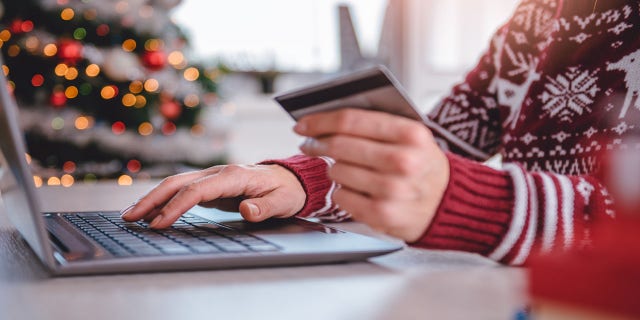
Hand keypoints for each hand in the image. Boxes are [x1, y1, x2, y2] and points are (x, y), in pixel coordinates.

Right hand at [120, 164, 305, 227]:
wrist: (291, 179)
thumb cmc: (287, 191)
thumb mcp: (283, 202)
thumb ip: (265, 207)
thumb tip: (247, 209)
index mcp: (234, 176)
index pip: (197, 190)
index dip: (176, 206)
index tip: (159, 223)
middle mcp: (219, 173)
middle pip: (178, 183)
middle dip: (152, 199)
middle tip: (129, 217)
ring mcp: (213, 177)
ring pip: (176, 184)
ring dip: (153, 198)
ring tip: (131, 215)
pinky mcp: (211, 185)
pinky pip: (183, 191)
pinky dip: (164, 200)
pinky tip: (152, 212)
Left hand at [295, 108, 448, 241]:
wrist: (449, 203)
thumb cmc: (422, 165)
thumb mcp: (413, 137)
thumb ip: (377, 124)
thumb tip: (328, 118)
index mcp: (411, 134)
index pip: (351, 121)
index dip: (320, 121)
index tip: (303, 124)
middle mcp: (403, 161)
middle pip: (339, 146)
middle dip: (317, 144)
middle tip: (310, 145)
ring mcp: (393, 190)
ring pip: (337, 171)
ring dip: (334, 169)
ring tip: (344, 169)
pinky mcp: (383, 214)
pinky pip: (341, 197)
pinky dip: (341, 192)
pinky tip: (353, 189)